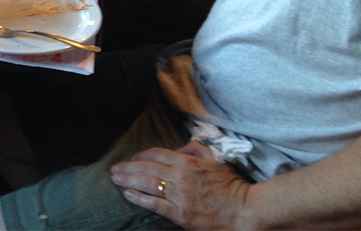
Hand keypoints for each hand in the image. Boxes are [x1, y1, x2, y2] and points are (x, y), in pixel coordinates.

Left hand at [110, 141, 250, 228]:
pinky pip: (155, 205)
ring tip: (115, 179)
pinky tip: (128, 194)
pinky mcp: (181, 215)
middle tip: (114, 168)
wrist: (246, 211)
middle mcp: (181, 177)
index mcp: (188, 162)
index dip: (142, 155)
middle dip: (128, 167)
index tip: (132, 158)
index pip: (158, 154)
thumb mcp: (215, 160)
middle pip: (148, 168)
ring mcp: (180, 196)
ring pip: (148, 185)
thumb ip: (196, 150)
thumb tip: (181, 146)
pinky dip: (139, 198)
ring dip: (128, 180)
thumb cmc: (232, 186)